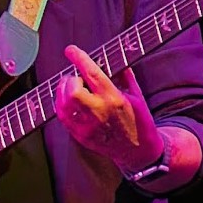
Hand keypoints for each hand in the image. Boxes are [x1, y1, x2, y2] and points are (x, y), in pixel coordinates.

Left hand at [55, 45, 162, 169]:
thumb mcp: (137, 95)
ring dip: (63, 92)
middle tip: (76, 79)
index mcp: (114, 99)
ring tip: (72, 89)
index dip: (79, 59)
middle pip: (72, 91)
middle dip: (70, 80)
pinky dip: (62, 106)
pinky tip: (70, 102)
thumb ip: (125, 75)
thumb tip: (114, 58)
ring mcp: (88, 127)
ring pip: (63, 105)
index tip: (71, 50)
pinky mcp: (81, 136)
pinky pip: (63, 117)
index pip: (92, 74)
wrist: (138, 152)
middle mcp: (99, 112)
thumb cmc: (139, 121)